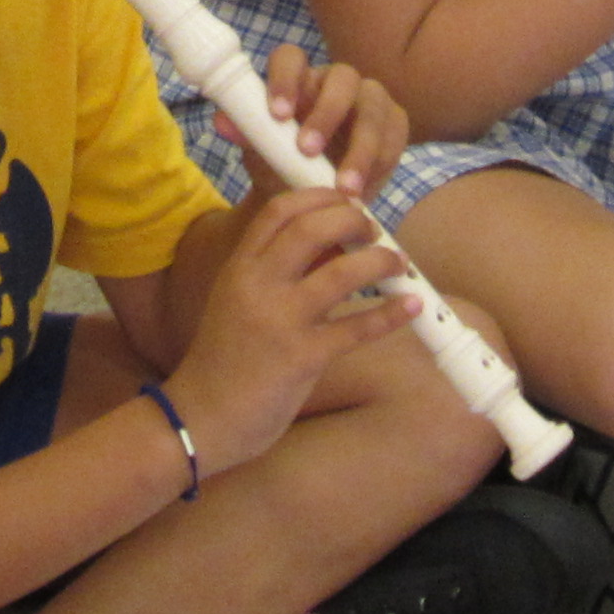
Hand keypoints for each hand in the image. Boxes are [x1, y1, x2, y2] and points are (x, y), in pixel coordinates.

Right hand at [163, 186, 417, 473]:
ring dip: (380, 261)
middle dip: (353, 220)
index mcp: (240, 268)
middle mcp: (257, 286)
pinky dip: (390, 313)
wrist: (202, 417)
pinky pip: (356, 328)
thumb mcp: (242, 302)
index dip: (320, 196)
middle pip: (312, 228)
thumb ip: (280, 271)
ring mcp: (279, 321)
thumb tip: (337, 244)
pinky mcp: (301, 358)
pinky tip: (411, 307)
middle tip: (374, 229)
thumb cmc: (228, 359)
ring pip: (341, 273)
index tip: (348, 198)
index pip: (280, 210)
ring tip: (398, 262)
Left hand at [252, 44, 409, 201]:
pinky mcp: (394, 125)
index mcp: (299, 79)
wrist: (313, 196)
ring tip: (344, 188)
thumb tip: (222, 122)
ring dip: (361, 148)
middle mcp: (336, 82)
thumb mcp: (262, 154)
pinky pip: (396, 135)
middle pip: (342, 77)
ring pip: (373, 107)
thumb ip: (246, 134)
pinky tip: (366, 188)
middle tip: (307, 151)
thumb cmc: (284, 165)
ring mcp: (370, 100)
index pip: (291, 58)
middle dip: (326, 113)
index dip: (285, 80)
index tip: (276, 115)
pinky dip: (380, 162)